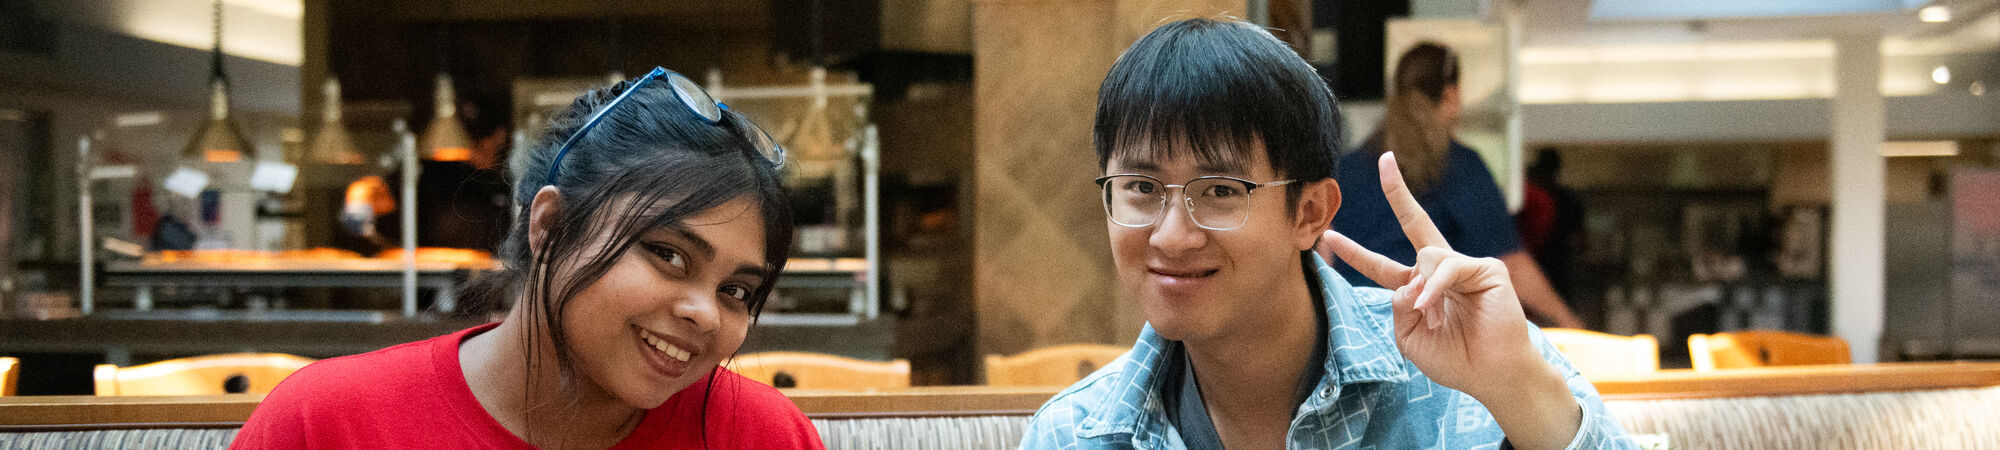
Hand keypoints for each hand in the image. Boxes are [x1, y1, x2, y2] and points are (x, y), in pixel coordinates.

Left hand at [1314, 152, 1553, 400]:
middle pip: (1415, 222)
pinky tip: (1433, 306)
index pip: (1381, 265)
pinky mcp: (1485, 268)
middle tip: (1386, 160)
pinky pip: (1447, 265)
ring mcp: (1463, 266)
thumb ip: (1397, 306)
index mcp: (1417, 289)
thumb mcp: (1408, 337)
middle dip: (1399, 192)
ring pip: (1425, 256)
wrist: (1490, 375)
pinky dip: (1435, 287)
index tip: (1330, 235)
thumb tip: (1407, 280)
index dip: (1356, 252)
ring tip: (1431, 319)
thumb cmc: (1454, 359)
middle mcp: (1440, 271)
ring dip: (1422, 292)